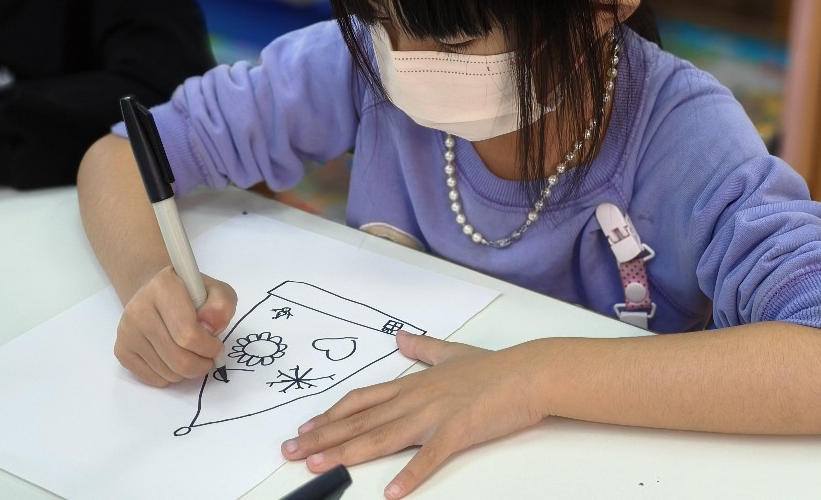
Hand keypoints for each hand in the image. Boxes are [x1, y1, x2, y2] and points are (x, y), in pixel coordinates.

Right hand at [114, 267, 235, 386]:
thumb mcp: (217, 291)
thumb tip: (210, 328)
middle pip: (177, 358)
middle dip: (200, 365)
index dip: (209, 347)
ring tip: (192, 354)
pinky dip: (170, 376)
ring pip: (166, 372)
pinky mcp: (121, 349)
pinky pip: (152, 378)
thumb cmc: (191, 294)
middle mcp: (138, 308)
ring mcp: (126, 331)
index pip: (187, 333)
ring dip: (187, 371)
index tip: (217, 346)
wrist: (157, 294)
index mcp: (163, 287)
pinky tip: (174, 358)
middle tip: (209, 359)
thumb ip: (222, 306)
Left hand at [281, 332, 547, 497]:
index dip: (331, 415)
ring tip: (319, 465)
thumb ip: (422, 348)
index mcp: (414, 384)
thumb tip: (399, 336)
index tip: (305, 428)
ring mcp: (435, 414)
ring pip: (383, 436)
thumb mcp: (451, 352)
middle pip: (362, 420)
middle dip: (324, 437)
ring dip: (349, 452)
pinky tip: (392, 492)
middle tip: (292, 451)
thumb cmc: (494, 368)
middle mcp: (416, 398)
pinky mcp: (458, 430)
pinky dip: (410, 474)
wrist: (528, 372)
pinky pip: (430, 455)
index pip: (362, 400)